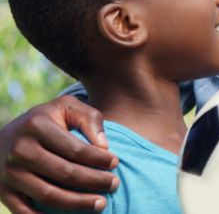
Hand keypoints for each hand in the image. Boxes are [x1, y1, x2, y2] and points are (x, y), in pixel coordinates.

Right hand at [0, 96, 118, 213]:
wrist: (3, 138)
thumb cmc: (45, 122)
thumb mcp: (64, 107)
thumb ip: (88, 118)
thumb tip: (104, 146)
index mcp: (36, 126)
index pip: (75, 149)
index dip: (98, 159)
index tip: (116, 163)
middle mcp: (19, 150)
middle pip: (65, 173)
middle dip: (94, 181)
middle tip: (114, 184)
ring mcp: (9, 174)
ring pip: (49, 195)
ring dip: (78, 203)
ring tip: (101, 204)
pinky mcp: (3, 192)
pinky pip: (26, 212)